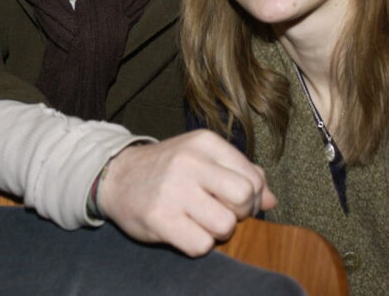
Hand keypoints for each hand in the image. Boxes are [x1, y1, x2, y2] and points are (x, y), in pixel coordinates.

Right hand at [97, 130, 275, 256]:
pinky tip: (184, 231)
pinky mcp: (160, 218)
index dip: (252, 196)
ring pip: (225, 225)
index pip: (253, 177)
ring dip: (218, 231)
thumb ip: (239, 173)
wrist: (117, 176)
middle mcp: (190, 162)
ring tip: (201, 221)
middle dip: (240, 212)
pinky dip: (198, 245)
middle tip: (222, 212)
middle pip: (244, 197)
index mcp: (205, 143)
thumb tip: (271, 199)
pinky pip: (201, 245)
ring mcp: (174, 190)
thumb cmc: (169, 169)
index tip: (234, 201)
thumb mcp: (203, 158)